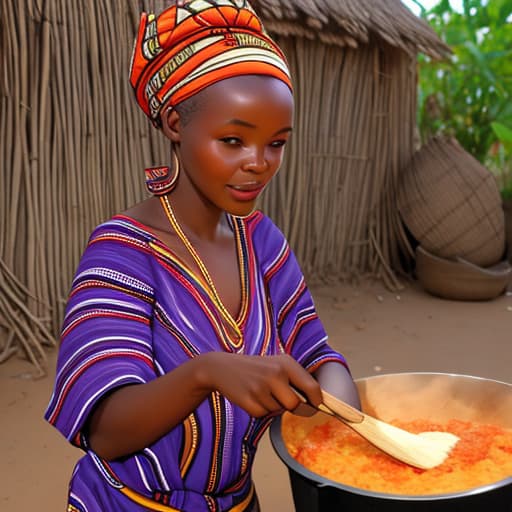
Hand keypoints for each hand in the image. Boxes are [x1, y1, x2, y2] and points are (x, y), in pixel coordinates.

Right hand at [198, 353, 321, 416]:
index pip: (312, 388)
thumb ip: (297, 379)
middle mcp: (276, 374)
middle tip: (284, 401)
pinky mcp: (248, 400)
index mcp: (286, 363)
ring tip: (262, 392)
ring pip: (278, 411)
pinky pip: (263, 415)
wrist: (223, 367)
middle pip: (296, 405)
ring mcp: (261, 387)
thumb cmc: (257, 368)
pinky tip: (252, 397)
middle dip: (293, 408)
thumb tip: (318, 400)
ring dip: (272, 407)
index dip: (316, 401)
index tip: (315, 405)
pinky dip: (260, 410)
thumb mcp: (278, 364)